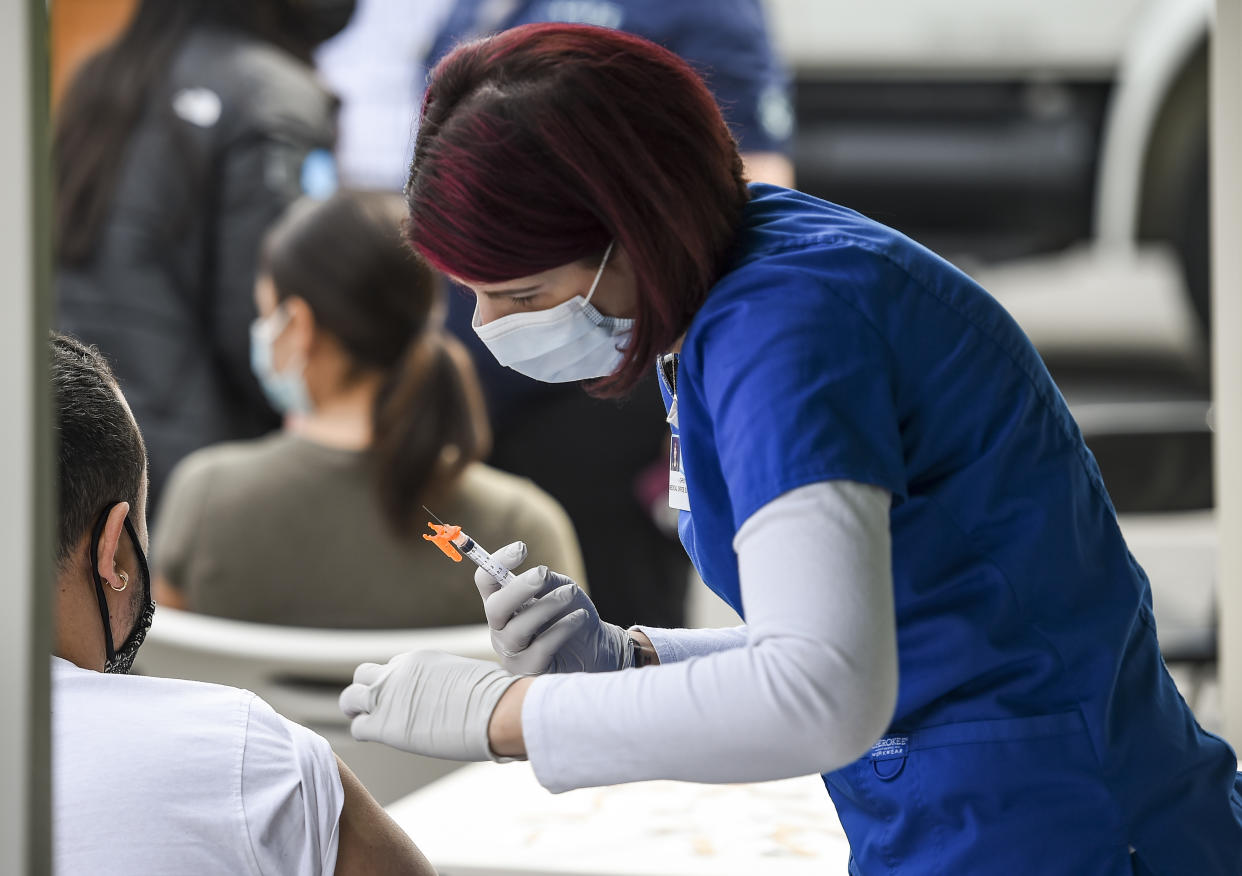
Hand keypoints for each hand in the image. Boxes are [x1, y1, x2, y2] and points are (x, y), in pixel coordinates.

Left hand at [339, 650, 519, 760]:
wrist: (495, 710)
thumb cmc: (495, 696)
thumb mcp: (471, 675)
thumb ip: (456, 682)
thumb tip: (474, 694)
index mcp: (419, 659)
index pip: (393, 666)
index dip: (395, 684)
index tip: (404, 699)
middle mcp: (398, 672)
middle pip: (364, 675)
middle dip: (367, 691)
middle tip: (377, 710)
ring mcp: (388, 697)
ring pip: (351, 698)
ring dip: (357, 710)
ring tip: (368, 723)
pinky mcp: (384, 724)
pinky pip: (358, 727)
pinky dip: (364, 732)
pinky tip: (377, 738)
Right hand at [476, 542, 633, 674]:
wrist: (595, 650)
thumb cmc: (570, 616)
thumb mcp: (560, 590)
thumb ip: (546, 582)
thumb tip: (539, 575)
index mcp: (503, 604)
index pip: (485, 581)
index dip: (496, 562)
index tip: (521, 548)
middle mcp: (500, 628)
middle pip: (494, 608)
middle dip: (518, 589)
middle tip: (543, 573)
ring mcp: (512, 652)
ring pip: (518, 629)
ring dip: (546, 606)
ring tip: (570, 593)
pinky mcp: (530, 670)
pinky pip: (540, 649)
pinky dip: (561, 629)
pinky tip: (580, 617)